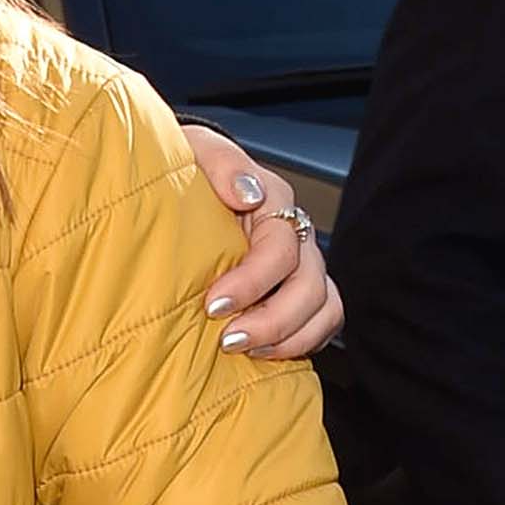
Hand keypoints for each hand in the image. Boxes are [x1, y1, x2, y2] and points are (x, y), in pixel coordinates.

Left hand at [183, 126, 341, 359]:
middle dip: (272, 320)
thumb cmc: (188, 168)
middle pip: (309, 286)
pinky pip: (322, 321)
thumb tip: (246, 194)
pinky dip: (301, 342)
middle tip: (229, 341)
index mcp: (273, 202)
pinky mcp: (296, 289)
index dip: (252, 282)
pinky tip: (265, 353)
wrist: (180, 183)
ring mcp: (300, 264)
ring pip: (324, 308)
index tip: (213, 304)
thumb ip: (222, 163)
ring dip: (289, 337)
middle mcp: (294, 234)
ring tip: (248, 353)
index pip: (281, 248)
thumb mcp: (197, 151)